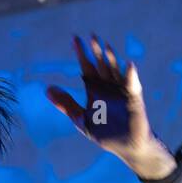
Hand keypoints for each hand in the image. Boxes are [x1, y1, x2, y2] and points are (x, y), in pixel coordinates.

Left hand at [45, 34, 173, 175]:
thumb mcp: (81, 119)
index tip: (75, 39)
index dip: (81, 53)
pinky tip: (129, 65)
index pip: (87, 67)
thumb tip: (47, 89)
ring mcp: (121, 92)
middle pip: (100, 65)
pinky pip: (132, 86)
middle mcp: (108, 86)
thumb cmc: (105, 133)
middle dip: (95, 51)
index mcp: (95, 89)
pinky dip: (131, 76)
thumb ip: (66, 104)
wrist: (125, 146)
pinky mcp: (133, 100)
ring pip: (115, 71)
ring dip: (111, 59)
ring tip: (105, 46)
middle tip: (90, 36)